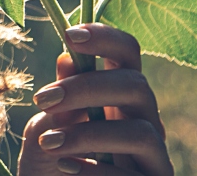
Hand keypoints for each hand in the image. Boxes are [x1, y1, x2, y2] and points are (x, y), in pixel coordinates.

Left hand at [19, 23, 172, 175]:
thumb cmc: (51, 165)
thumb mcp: (45, 130)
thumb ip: (59, 101)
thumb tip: (66, 60)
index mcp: (118, 95)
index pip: (128, 53)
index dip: (106, 37)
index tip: (69, 34)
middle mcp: (143, 120)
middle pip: (137, 86)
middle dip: (87, 87)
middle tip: (43, 99)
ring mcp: (154, 156)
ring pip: (141, 132)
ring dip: (89, 134)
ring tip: (48, 143)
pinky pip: (134, 175)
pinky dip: (96, 169)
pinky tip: (65, 167)